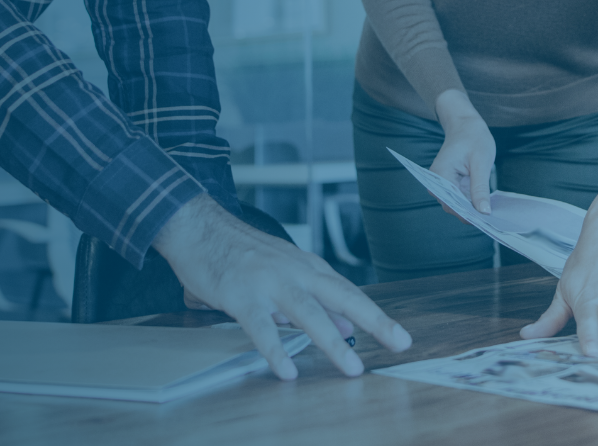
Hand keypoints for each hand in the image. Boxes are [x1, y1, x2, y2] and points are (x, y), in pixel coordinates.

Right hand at [154, 194, 412, 379]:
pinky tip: (287, 370)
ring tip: (352, 367)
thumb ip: (313, 300)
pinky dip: (276, 349)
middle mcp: (295, 271)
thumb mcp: (283, 272)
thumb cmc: (240, 253)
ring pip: (308, 312)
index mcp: (307, 267)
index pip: (348, 293)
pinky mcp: (241, 295)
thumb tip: (346, 327)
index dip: (375, 315)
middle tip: (399, 342)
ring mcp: (269, 282)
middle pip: (342, 297)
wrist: (198, 227)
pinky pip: (261, 327)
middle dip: (374, 320)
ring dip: (332, 342)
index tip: (399, 336)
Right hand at [430, 89, 496, 214]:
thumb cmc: (473, 138)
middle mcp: (437, 183)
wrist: (465, 125)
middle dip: (472, 214)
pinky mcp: (451, 185)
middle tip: (494, 220)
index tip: (487, 222)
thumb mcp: (481, 162)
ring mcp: (443, 185)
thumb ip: (480, 188)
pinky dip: (473, 203)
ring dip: (473, 210)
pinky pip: (461, 199)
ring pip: (458, 206)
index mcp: (440, 176)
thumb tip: (484, 212)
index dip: (469, 215)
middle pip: (454, 208)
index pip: (452, 205)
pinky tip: (487, 205)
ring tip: (492, 214)